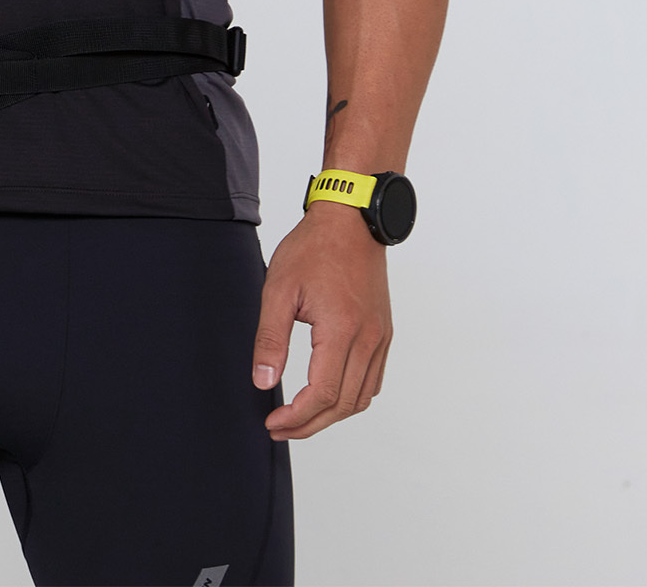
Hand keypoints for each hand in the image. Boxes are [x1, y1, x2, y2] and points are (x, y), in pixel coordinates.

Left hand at [253, 201, 391, 439]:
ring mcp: (380, 337)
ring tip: (300, 416)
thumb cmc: (313, 248)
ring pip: (362, 398)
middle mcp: (368, 340)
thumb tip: (263, 383)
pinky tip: (328, 394)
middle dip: (310, 424)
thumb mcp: (279, 289)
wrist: (351, 219)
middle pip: (343, 405)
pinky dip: (351, 397)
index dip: (296, 418)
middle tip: (280, 427)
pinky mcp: (384, 332)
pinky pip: (373, 381)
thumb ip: (271, 339)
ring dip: (331, 415)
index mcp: (342, 331)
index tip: (272, 422)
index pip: (322, 395)